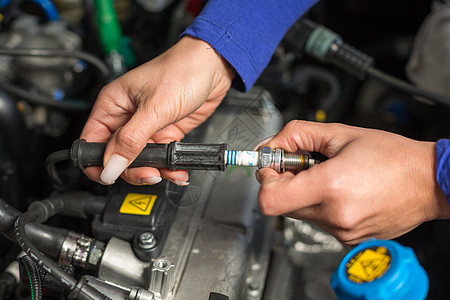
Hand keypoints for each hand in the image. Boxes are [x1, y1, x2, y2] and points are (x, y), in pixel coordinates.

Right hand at [80, 36, 233, 184]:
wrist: (212, 67)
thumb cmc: (181, 71)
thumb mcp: (154, 108)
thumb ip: (131, 140)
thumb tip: (110, 165)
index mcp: (112, 105)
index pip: (91, 142)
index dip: (97, 163)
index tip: (112, 175)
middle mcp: (126, 118)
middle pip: (116, 156)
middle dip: (131, 169)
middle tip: (149, 173)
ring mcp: (146, 127)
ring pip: (139, 160)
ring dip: (153, 170)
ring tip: (167, 171)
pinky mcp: (165, 132)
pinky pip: (160, 157)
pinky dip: (168, 166)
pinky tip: (177, 170)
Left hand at [256, 120, 449, 243]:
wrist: (429, 182)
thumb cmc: (392, 157)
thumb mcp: (340, 132)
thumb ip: (296, 135)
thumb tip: (270, 145)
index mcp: (330, 186)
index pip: (269, 200)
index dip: (265, 180)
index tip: (273, 166)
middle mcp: (334, 215)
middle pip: (282, 205)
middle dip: (285, 181)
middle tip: (305, 164)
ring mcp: (342, 232)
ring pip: (300, 213)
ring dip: (304, 193)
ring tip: (331, 176)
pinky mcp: (349, 239)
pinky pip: (319, 221)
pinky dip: (321, 205)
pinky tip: (343, 190)